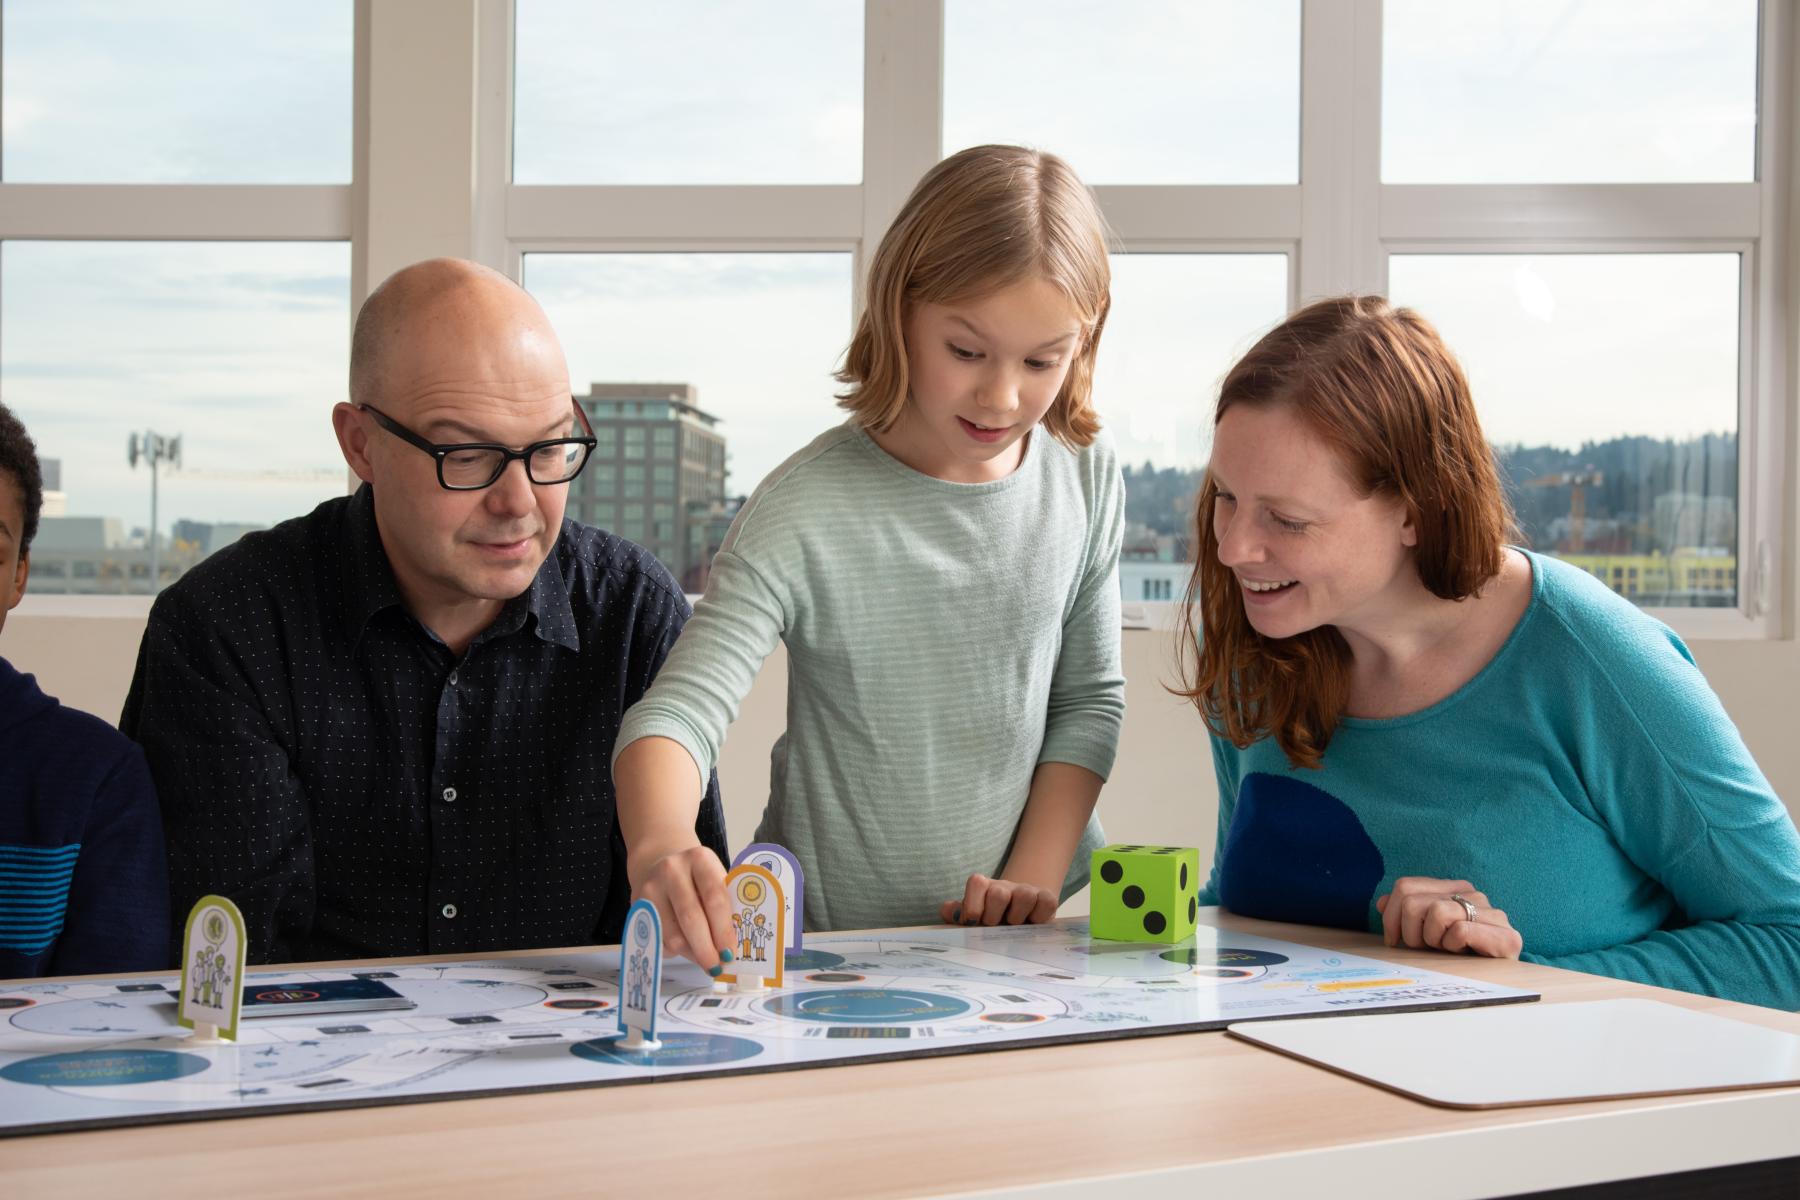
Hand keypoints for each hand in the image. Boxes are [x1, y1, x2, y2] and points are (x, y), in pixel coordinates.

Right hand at [629, 841, 736, 972]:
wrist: (658, 863)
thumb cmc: (696, 878)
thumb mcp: (714, 879)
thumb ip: (724, 907)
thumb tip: (730, 948)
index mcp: (700, 860)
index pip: (715, 898)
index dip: (724, 930)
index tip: (730, 953)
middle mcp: (672, 870)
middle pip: (691, 918)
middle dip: (706, 948)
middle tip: (716, 966)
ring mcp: (651, 888)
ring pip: (672, 934)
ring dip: (691, 954)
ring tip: (704, 960)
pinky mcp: (637, 907)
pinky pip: (658, 939)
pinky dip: (675, 951)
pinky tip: (685, 948)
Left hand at [939, 875, 1058, 926]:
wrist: (1021, 919)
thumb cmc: (992, 921)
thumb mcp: (973, 919)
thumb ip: (956, 915)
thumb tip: (948, 910)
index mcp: (984, 889)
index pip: (977, 883)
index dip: (973, 905)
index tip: (973, 923)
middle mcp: (1005, 887)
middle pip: (998, 893)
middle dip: (994, 917)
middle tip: (994, 928)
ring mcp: (1026, 891)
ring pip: (1024, 895)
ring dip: (1017, 918)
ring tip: (1014, 929)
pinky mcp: (1046, 898)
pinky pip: (1046, 903)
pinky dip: (1040, 917)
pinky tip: (1032, 926)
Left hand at [1375, 877, 1522, 958]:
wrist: (1500, 980)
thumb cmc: (1458, 954)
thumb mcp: (1426, 932)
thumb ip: (1406, 913)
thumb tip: (1381, 903)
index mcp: (1454, 888)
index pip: (1405, 886)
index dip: (1391, 915)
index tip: (1394, 940)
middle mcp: (1474, 894)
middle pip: (1413, 902)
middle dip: (1410, 933)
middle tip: (1425, 948)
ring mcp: (1492, 913)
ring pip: (1436, 912)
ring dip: (1433, 940)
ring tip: (1447, 949)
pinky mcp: (1506, 936)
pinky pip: (1460, 931)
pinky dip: (1454, 946)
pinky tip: (1464, 953)